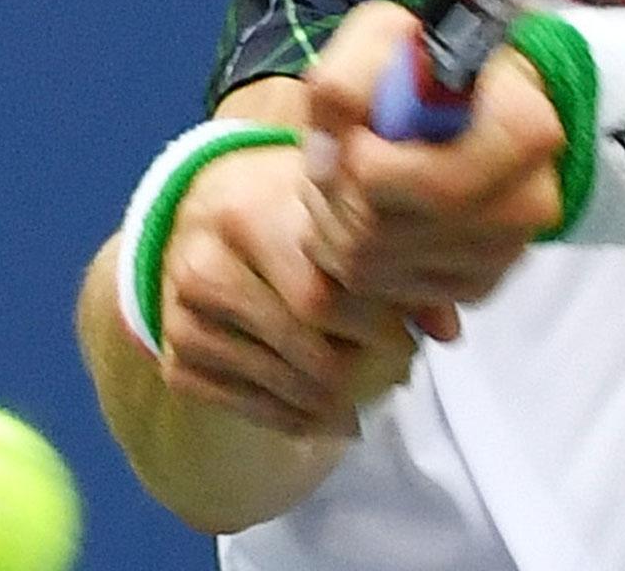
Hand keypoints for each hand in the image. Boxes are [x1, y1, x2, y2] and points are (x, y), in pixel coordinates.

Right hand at [153, 128, 456, 437]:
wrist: (209, 206)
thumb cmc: (293, 205)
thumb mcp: (338, 209)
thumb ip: (397, 261)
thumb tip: (449, 331)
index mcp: (250, 213)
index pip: (321, 292)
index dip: (374, 326)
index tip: (408, 340)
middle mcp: (203, 263)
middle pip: (300, 341)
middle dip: (358, 367)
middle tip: (398, 372)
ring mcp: (181, 315)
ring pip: (276, 381)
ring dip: (331, 401)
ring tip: (368, 394)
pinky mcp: (175, 357)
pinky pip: (244, 407)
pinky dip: (293, 419)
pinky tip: (328, 415)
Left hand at [302, 1, 563, 305]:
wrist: (481, 101)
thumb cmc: (432, 65)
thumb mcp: (386, 37)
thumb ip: (347, 78)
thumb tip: (333, 149)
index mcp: (523, 131)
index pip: (407, 181)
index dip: (356, 164)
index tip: (351, 135)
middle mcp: (527, 201)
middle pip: (378, 231)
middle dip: (334, 195)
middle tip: (332, 159)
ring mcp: (506, 251)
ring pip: (372, 268)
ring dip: (334, 226)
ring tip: (344, 181)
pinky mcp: (482, 284)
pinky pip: (388, 292)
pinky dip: (356, 259)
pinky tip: (367, 213)